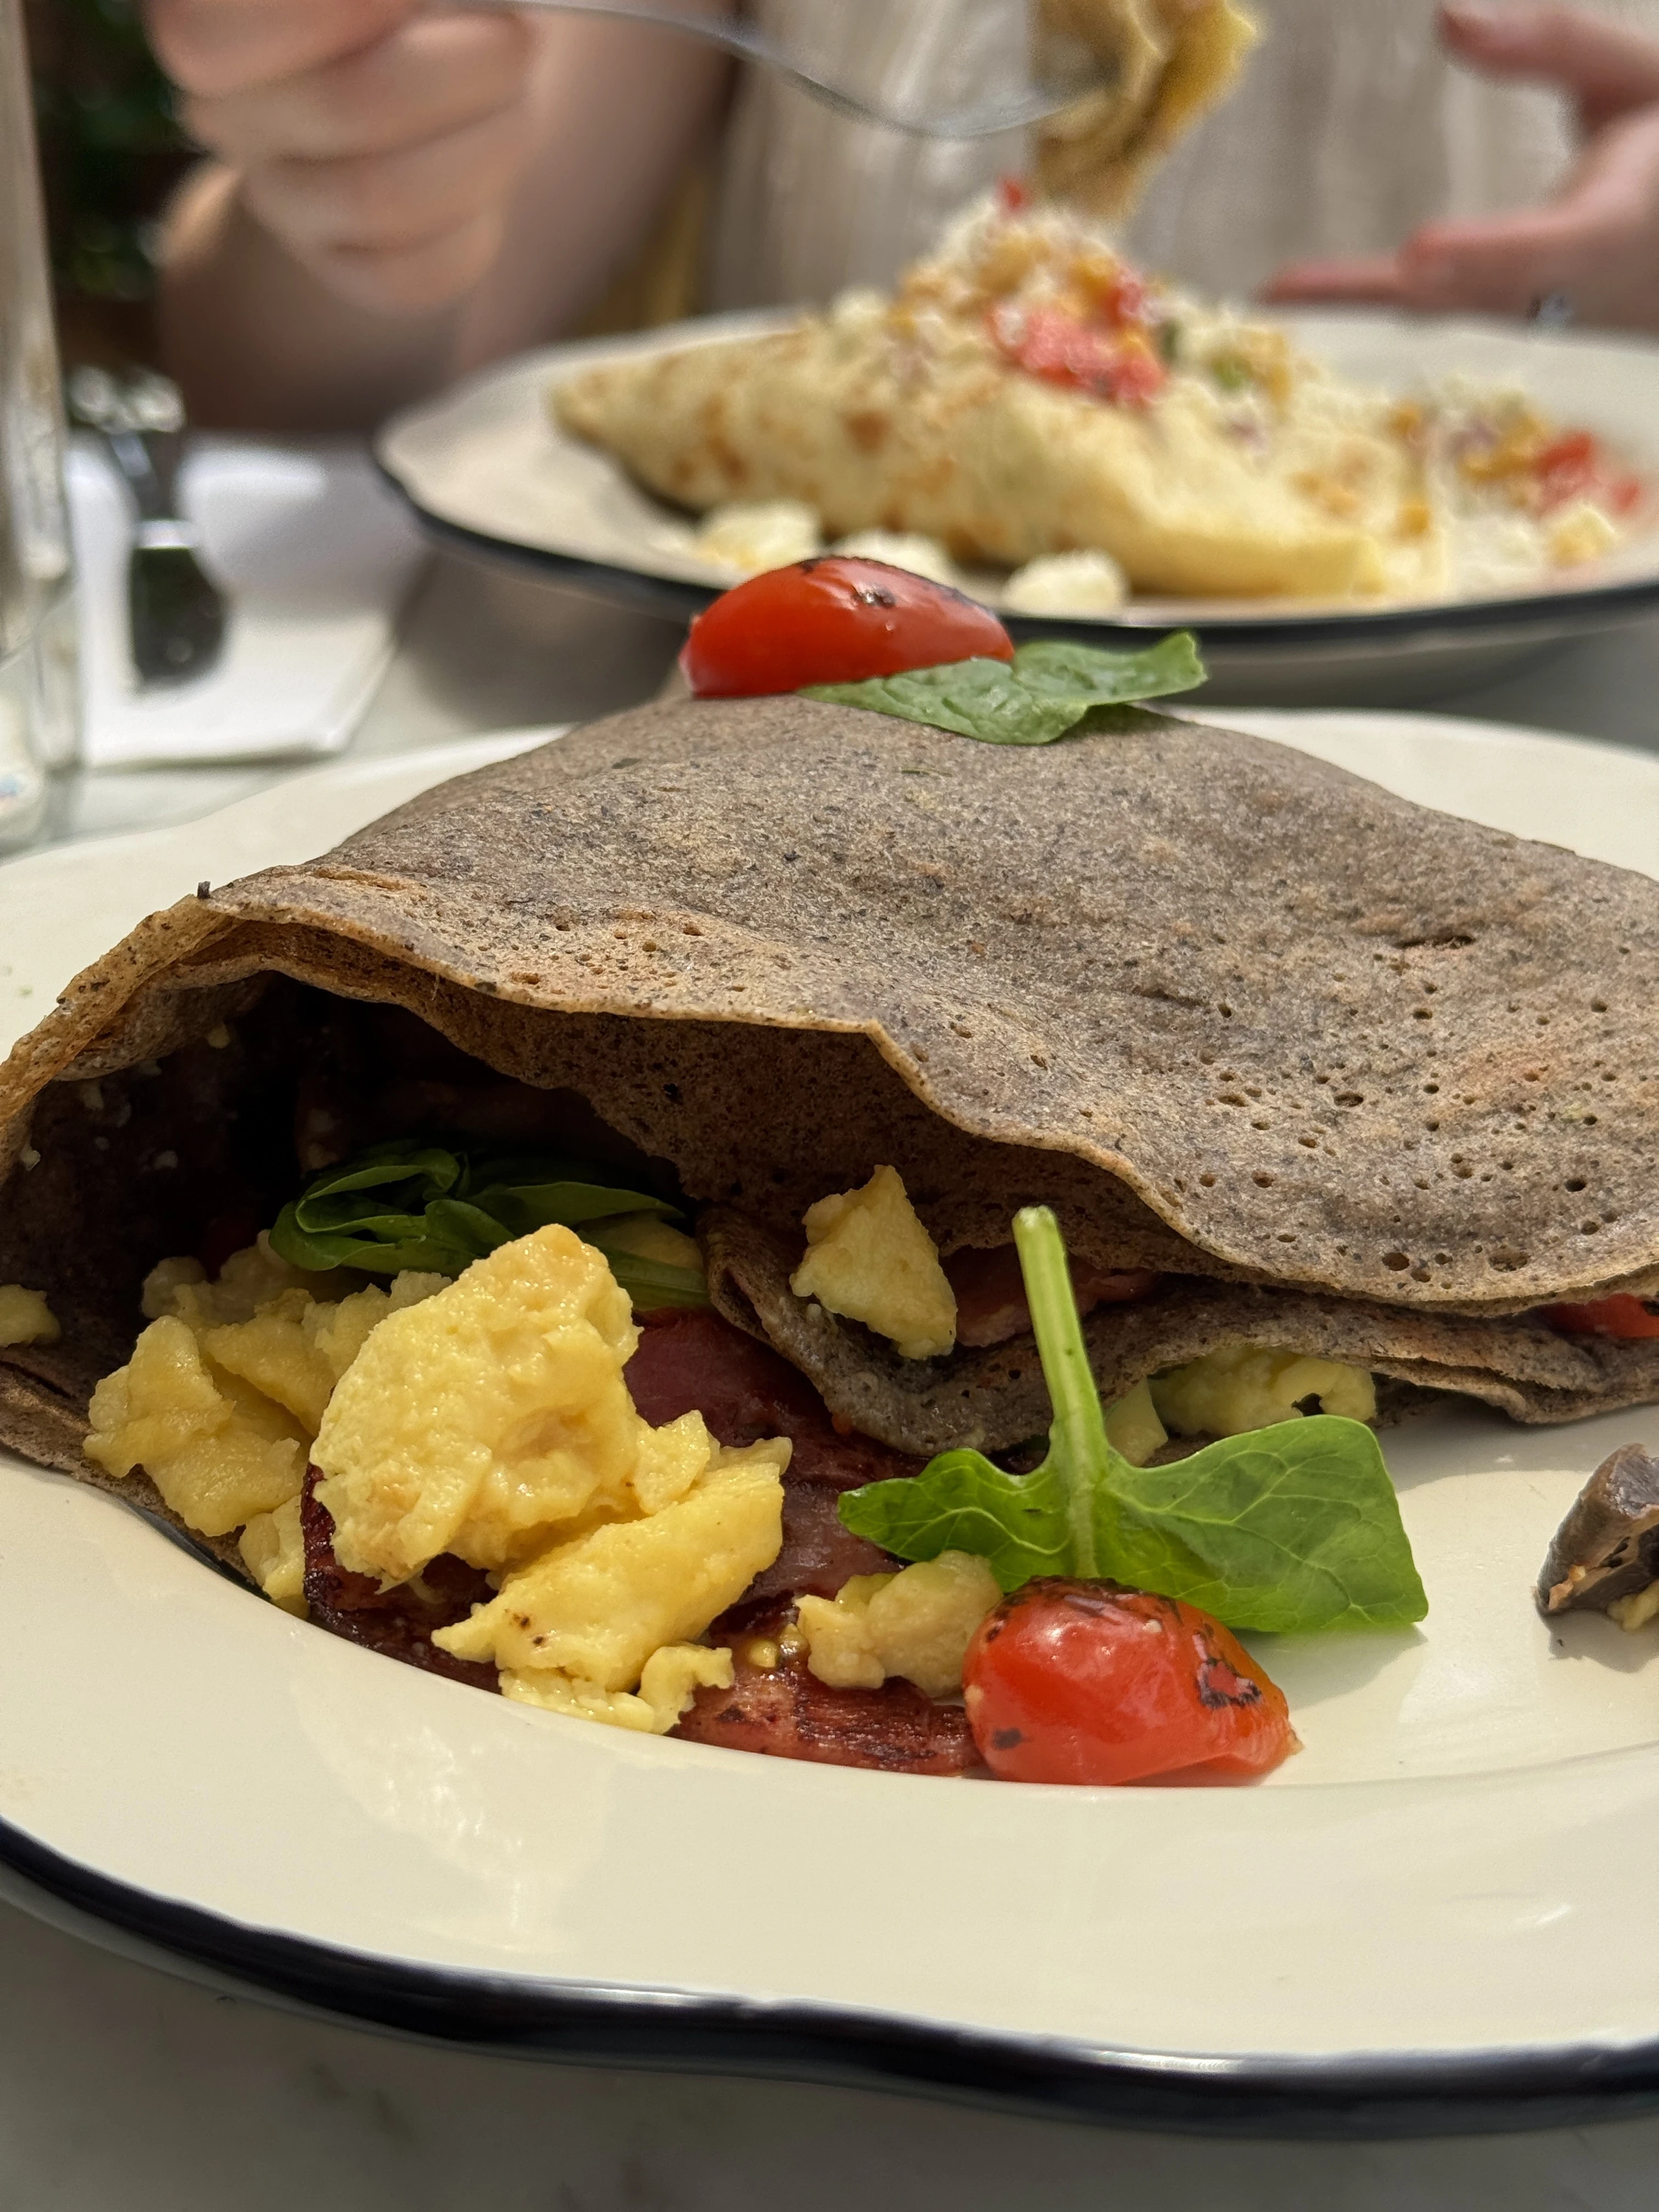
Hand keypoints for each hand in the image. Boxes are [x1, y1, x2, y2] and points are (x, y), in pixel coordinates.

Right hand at [146, 0, 536, 312]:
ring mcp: (282, 203)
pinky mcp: (347, 272)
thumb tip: (479, 6)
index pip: (208, 34)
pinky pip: (420, 270)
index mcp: (214, 22)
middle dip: (469, 68)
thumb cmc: (417, 11)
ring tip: (515, 101)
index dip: (334, 9)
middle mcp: (229, 115)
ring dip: (490, 142)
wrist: (423, 97)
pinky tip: (487, 166)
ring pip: (387, 198)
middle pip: (347, 107)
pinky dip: (480, 219)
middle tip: (516, 43)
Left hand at [1263, 4, 1658, 329]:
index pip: (1553, 245)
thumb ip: (1550, 42)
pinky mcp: (1526, 326)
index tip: (1421, 254)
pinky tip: (1301, 302)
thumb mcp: (1636, 75)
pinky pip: (1446, 318)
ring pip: (1450, 317)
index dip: (1486, 255)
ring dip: (1363, 309)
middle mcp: (1578, 288)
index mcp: (1618, 223)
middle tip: (1295, 296)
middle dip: (1384, 298)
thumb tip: (1449, 17)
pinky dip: (1375, 309)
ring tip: (1278, 296)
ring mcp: (1550, 320)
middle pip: (1475, 296)